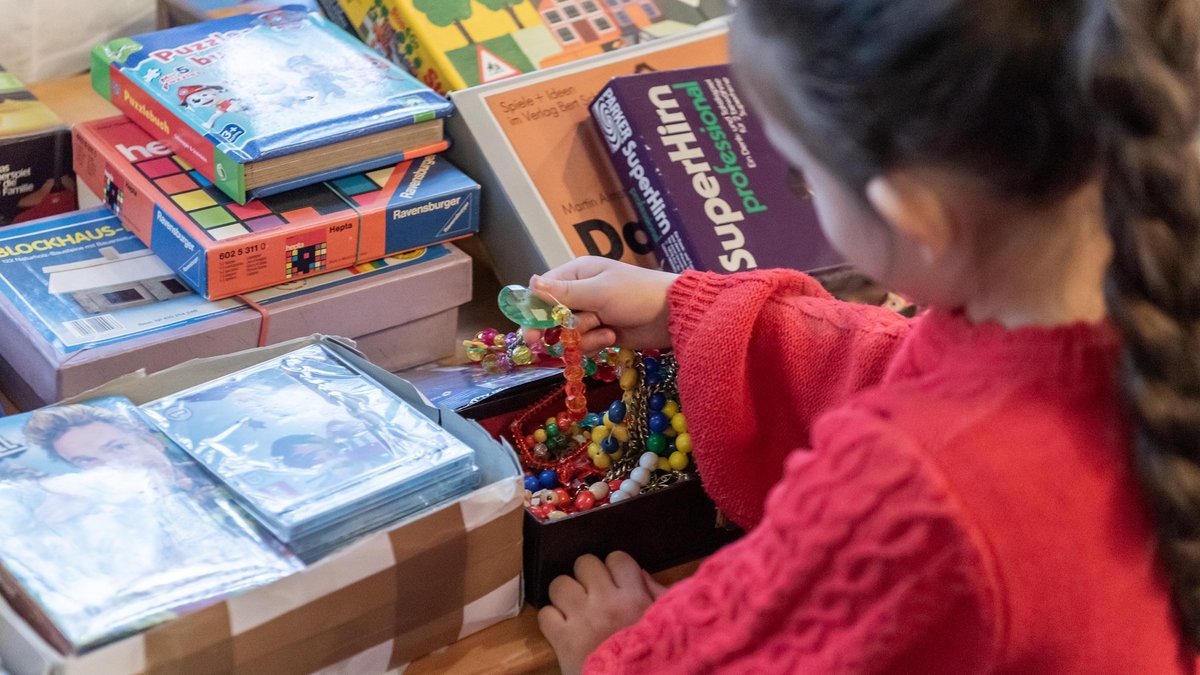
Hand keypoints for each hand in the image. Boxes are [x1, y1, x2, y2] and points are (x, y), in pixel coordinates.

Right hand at [528, 257, 677, 352]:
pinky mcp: (602, 332)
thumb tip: (530, 282)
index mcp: (577, 274)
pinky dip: (595, 344)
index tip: (531, 334)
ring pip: (568, 334)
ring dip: (583, 337)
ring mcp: (591, 314)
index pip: (543, 292)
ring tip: (605, 331)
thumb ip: (564, 293)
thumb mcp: (599, 292)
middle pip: (553, 317)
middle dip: (562, 328)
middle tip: (559, 343)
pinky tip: (611, 338)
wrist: (672, 315)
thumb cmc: (637, 294)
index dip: (534, 313)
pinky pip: (583, 344)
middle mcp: (580, 293)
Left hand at [537, 551, 667, 674]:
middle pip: (584, 563)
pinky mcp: (563, 640)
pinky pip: (545, 614)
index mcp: (634, 597)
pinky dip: (552, 621)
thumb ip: (658, 595)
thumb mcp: (667, 624)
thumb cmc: (654, 658)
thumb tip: (640, 573)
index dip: (614, 568)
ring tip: (573, 610)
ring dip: (565, 596)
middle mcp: (606, 602)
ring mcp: (582, 619)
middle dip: (586, 576)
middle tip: (591, 594)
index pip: (617, 558)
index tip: (615, 583)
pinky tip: (563, 630)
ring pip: (559, 584)